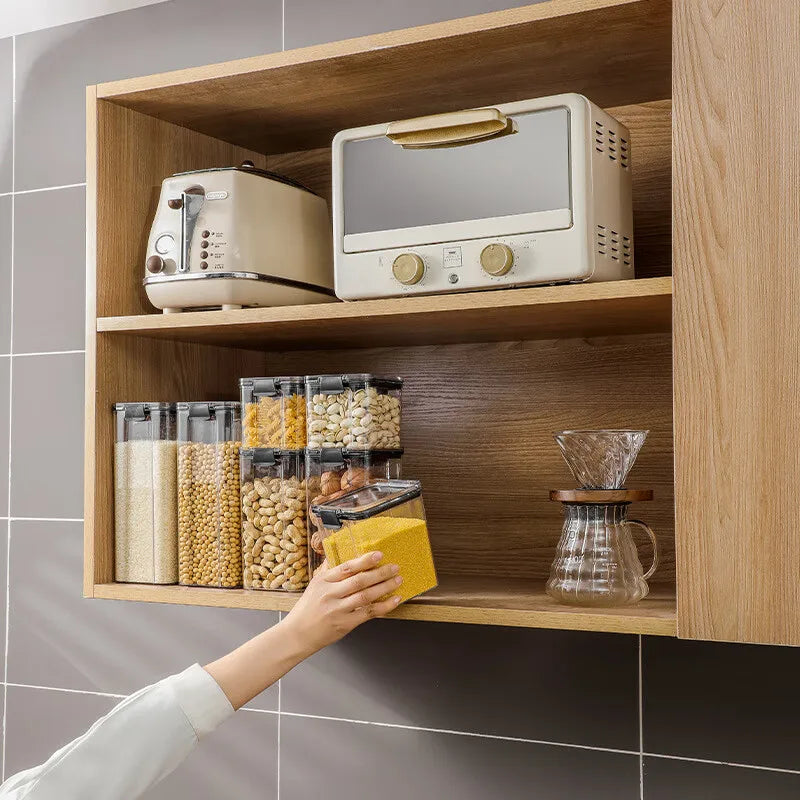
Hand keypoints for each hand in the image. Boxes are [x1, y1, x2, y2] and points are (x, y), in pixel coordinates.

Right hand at [282, 551, 402, 654]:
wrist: (297, 635)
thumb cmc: (307, 610)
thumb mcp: (314, 586)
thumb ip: (329, 572)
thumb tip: (341, 556)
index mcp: (323, 581)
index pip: (347, 567)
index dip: (364, 560)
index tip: (379, 555)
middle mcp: (330, 594)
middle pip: (359, 580)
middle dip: (380, 573)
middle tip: (394, 567)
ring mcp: (338, 610)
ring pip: (366, 596)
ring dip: (385, 587)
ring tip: (397, 580)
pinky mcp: (345, 624)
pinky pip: (368, 613)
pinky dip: (383, 606)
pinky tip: (393, 600)